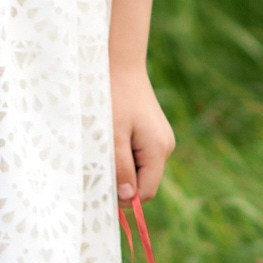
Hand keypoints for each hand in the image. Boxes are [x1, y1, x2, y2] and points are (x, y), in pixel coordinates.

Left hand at [112, 63, 176, 203]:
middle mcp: (165, 146)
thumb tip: (128, 199)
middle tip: (97, 167)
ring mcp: (160, 138)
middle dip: (121, 181)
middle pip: (143, 182)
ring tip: (103, 148)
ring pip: (139, 169)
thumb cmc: (113, 97)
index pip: (145, 192)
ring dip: (120, 167)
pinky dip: (123, 154)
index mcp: (159, 149)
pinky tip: (110, 139)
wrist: (118, 62)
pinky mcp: (152, 132)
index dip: (124, 198)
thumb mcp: (112, 136)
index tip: (99, 189)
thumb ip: (121, 168)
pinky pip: (138, 155)